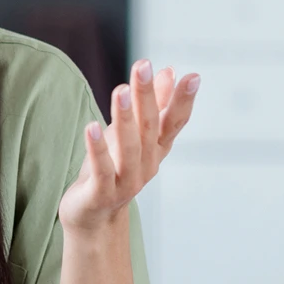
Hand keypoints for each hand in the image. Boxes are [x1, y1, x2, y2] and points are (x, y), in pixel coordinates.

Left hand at [58, 60, 199, 234]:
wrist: (93, 216)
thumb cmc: (112, 169)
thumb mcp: (132, 134)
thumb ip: (152, 105)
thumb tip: (170, 71)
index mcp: (156, 149)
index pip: (173, 122)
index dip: (183, 101)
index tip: (192, 76)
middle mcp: (147, 165)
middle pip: (150, 128)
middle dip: (147, 96)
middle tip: (143, 66)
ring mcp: (126, 181)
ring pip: (129, 147)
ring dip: (125, 118)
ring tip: (120, 90)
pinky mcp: (102, 193)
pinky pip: (102, 169)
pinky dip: (98, 148)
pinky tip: (91, 126)